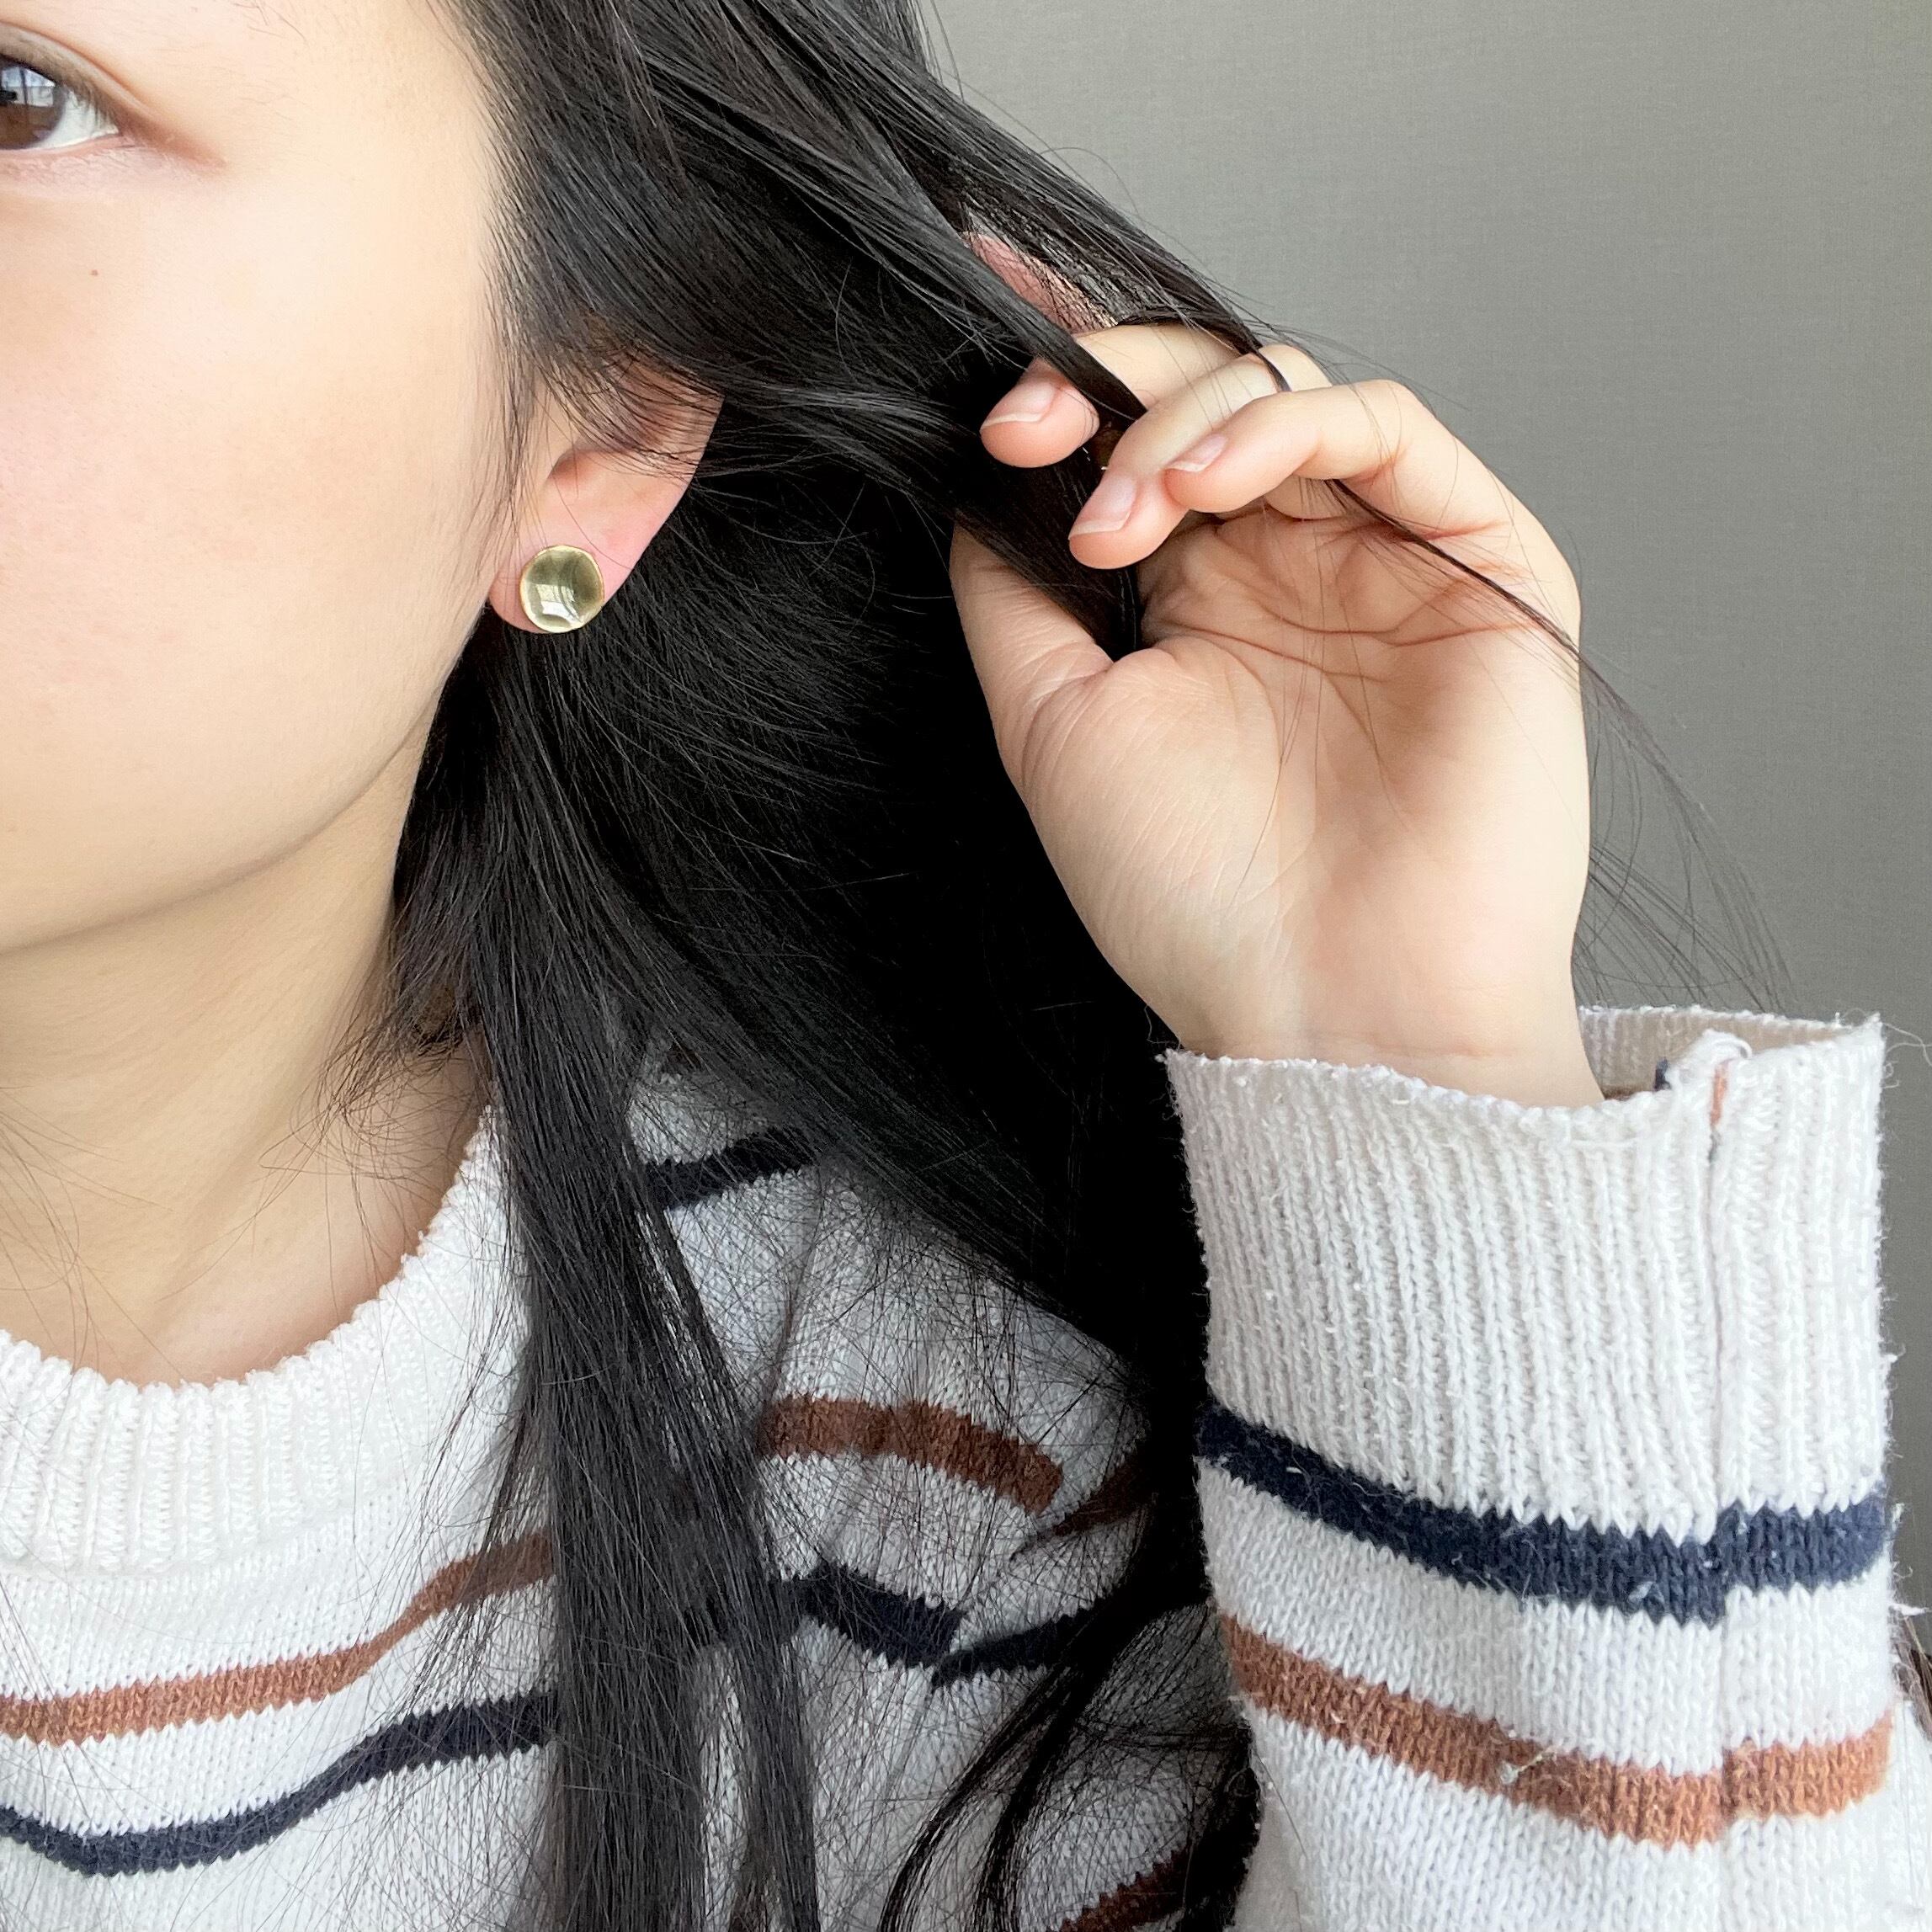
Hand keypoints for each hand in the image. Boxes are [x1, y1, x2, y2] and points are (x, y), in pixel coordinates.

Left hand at [951, 324, 1602, 1105]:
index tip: (981, 303)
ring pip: (1289, 393)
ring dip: (1183, 414)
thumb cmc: (1196, 901)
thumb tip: (976, 483)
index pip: (1134, 444)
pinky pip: (1391, 432)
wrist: (1334, 1010)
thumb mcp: (1055, 730)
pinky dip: (1288, 423)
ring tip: (1122, 508)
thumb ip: (1015, 597)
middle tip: (1029, 427)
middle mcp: (1290, 570)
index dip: (1070, 365)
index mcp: (1198, 605)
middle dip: (1107, 382)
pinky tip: (1206, 481)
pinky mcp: (1482, 565)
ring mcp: (1384, 562)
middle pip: (1204, 394)